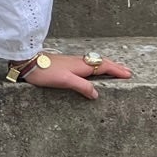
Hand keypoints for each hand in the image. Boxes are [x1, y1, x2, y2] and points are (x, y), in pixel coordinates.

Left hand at [10, 52, 130, 100]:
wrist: (27, 63)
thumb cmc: (45, 72)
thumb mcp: (65, 81)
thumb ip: (82, 86)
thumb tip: (96, 94)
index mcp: (81, 65)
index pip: (103, 66)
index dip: (117, 70)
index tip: (129, 74)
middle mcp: (78, 62)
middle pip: (101, 63)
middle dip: (115, 67)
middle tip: (127, 71)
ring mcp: (72, 63)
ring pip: (94, 63)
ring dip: (106, 66)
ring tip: (115, 70)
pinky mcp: (66, 65)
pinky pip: (87, 65)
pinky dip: (96, 67)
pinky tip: (92, 71)